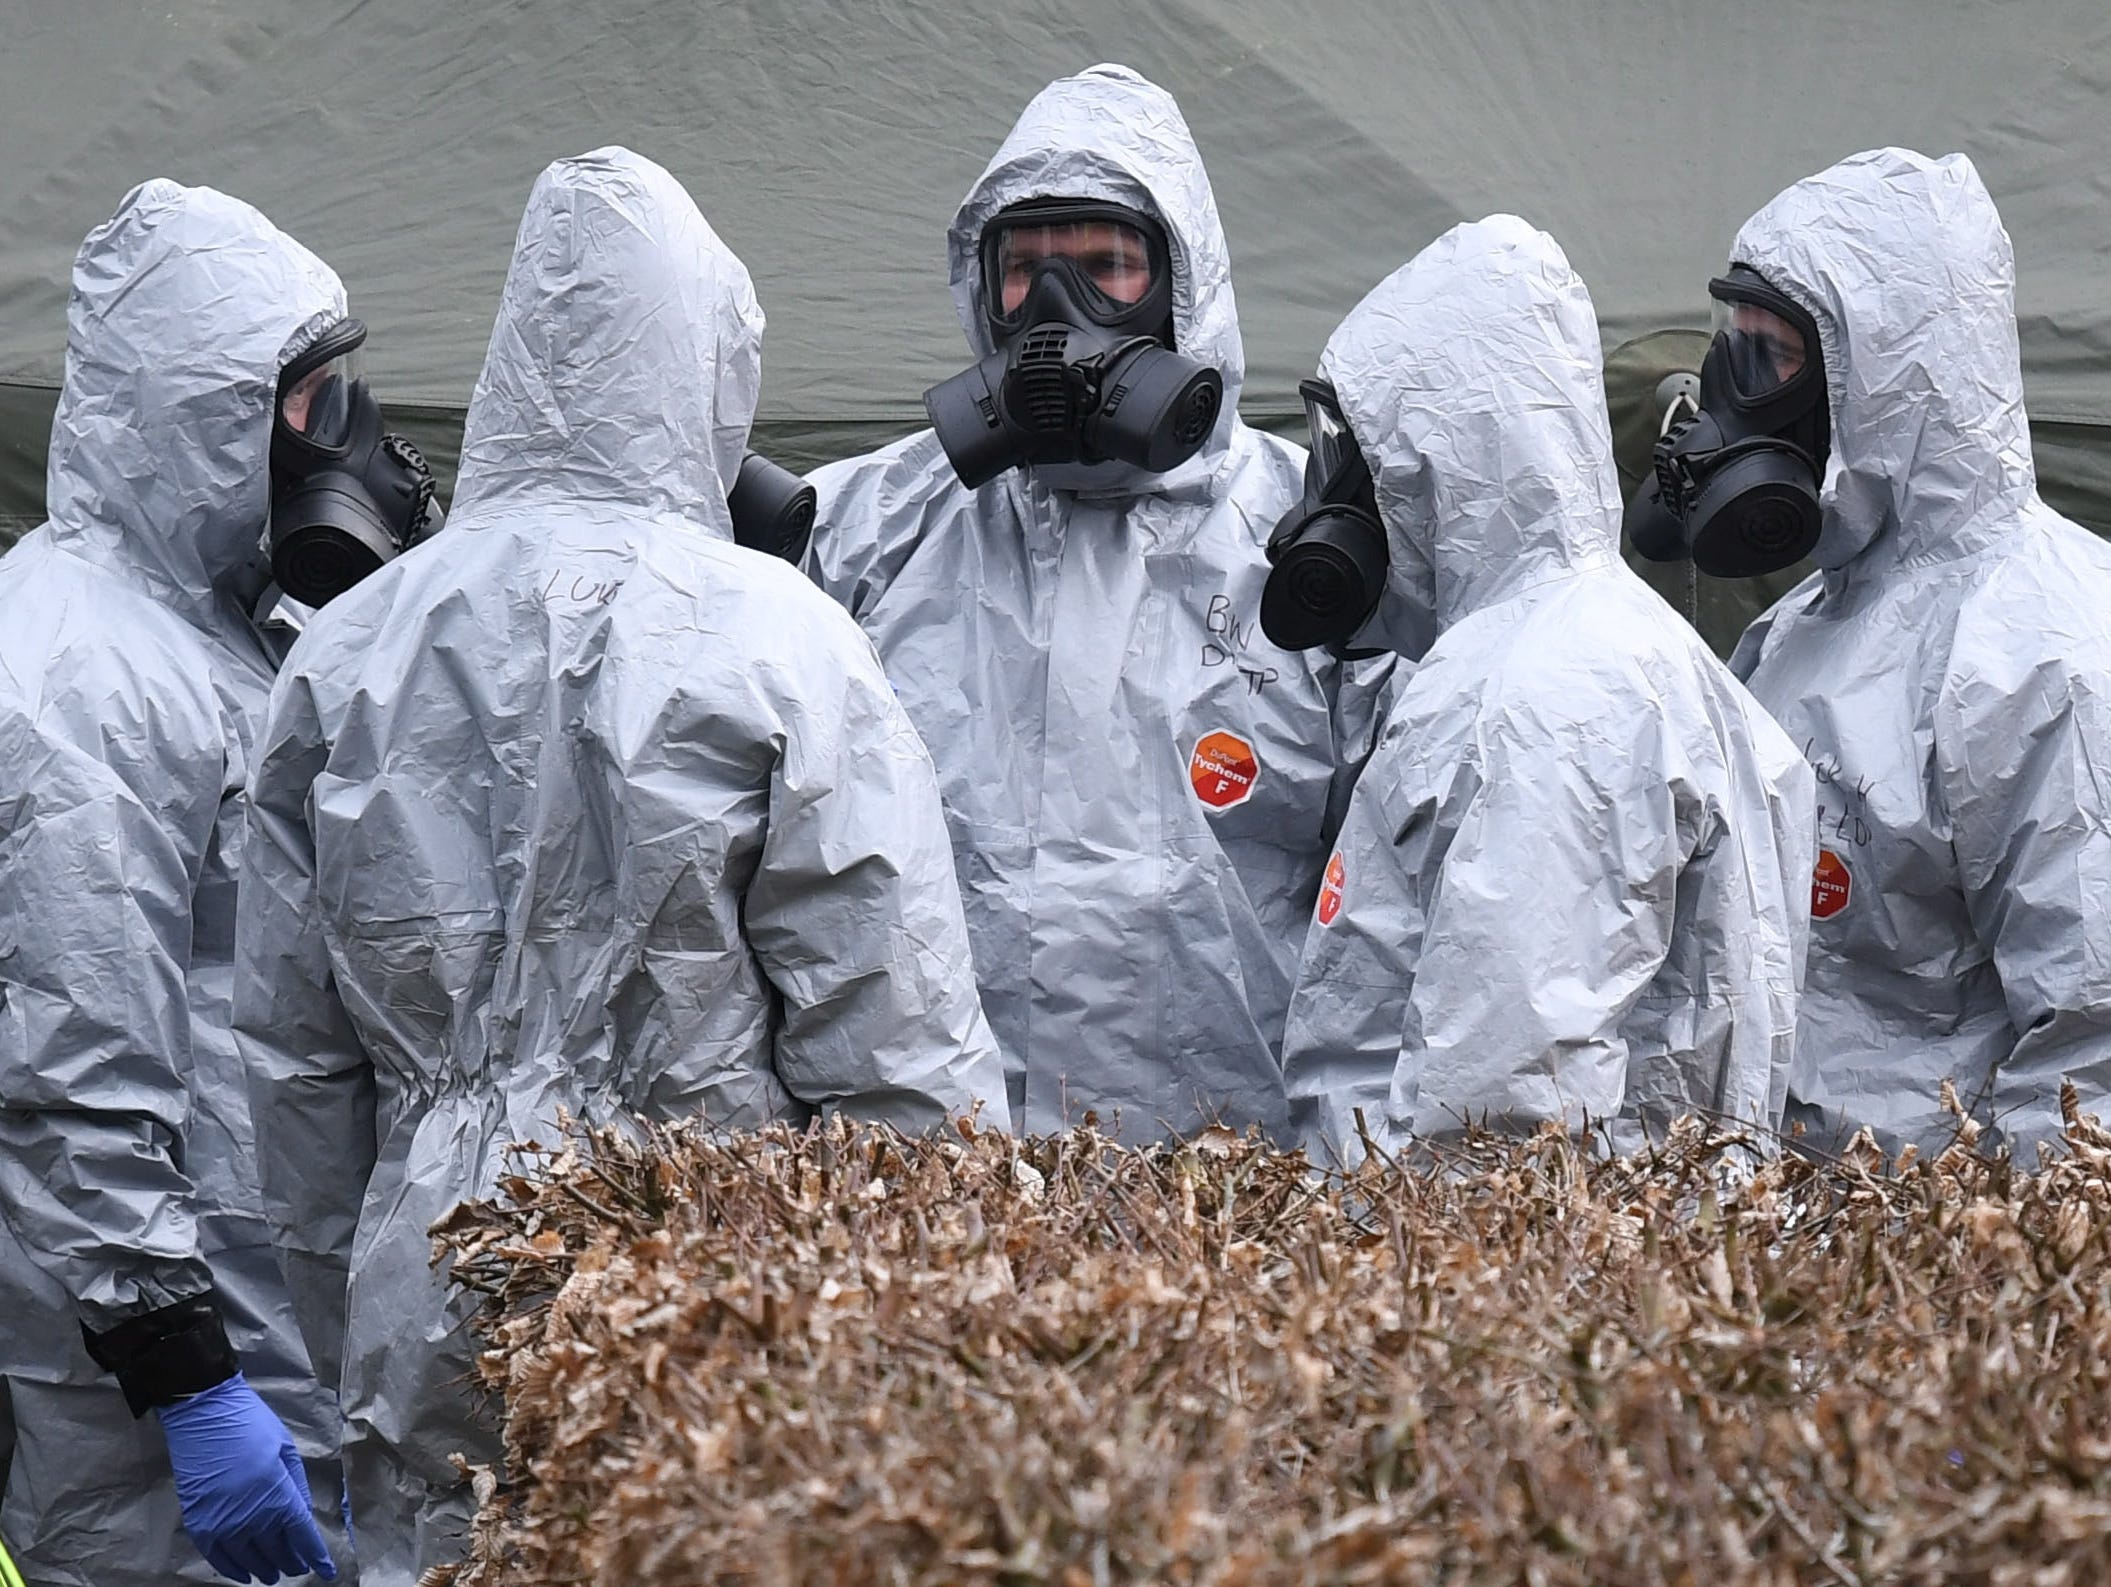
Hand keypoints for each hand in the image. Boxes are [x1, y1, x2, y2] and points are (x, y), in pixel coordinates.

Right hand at [156, 1373, 336, 1582]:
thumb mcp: (286, 1450)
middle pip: (278, 1552)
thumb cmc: (252, 1425)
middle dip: (292, 1562)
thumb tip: (302, 1514)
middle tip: (299, 1568)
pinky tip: (243, 1574)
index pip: (303, 1538)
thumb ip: (297, 1486)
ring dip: (264, 1569)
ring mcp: (223, 1524)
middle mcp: (253, 1518)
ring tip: (274, 1575)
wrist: (204, 1414)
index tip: (326, 1571)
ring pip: (249, 1560)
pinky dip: (232, 1569)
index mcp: (280, 1497)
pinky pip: (217, 1558)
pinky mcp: (199, 1524)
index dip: (316, 1557)